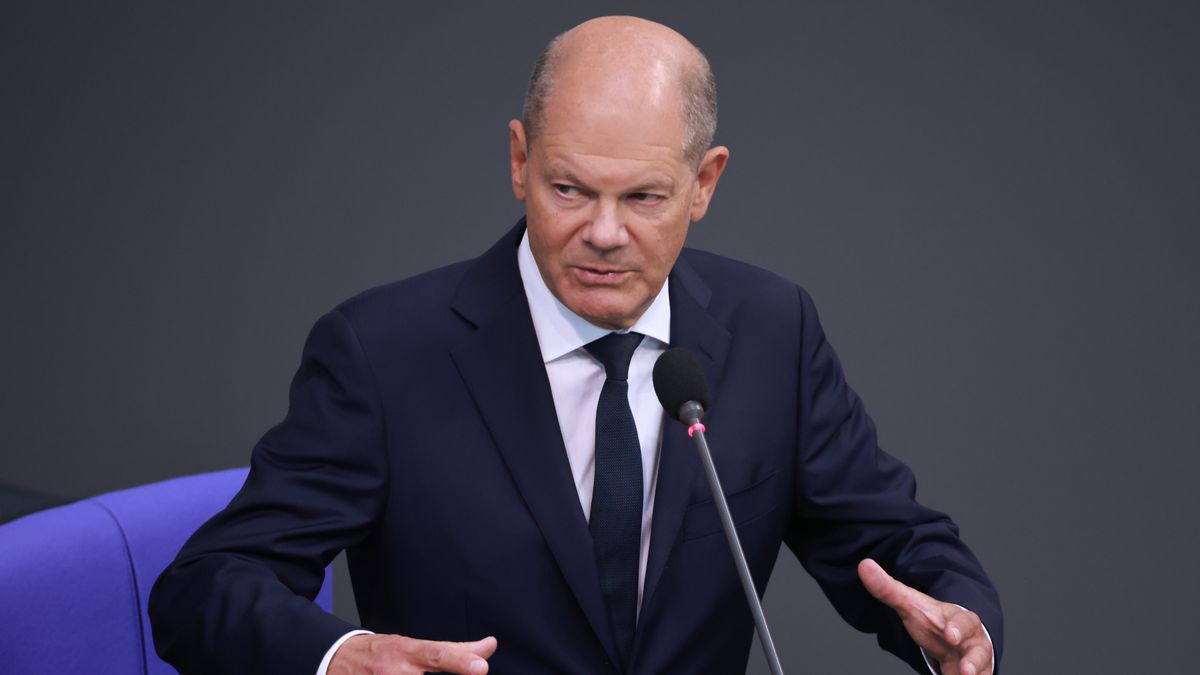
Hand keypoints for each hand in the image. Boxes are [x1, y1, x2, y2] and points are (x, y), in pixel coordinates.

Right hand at [327, 633, 497, 674]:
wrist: (339, 660)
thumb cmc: (384, 653)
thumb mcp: (415, 647)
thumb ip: (455, 650)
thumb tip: (489, 646)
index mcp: (407, 653)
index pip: (438, 655)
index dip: (460, 662)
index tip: (481, 668)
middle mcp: (394, 672)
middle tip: (459, 673)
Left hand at [858, 559, 991, 674]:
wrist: (954, 640)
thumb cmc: (933, 622)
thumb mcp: (911, 606)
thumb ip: (888, 589)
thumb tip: (864, 565)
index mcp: (961, 620)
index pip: (963, 621)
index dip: (958, 628)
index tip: (950, 635)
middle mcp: (973, 643)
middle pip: (980, 651)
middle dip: (973, 660)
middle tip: (965, 670)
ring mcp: (976, 662)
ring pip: (981, 669)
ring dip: (975, 674)